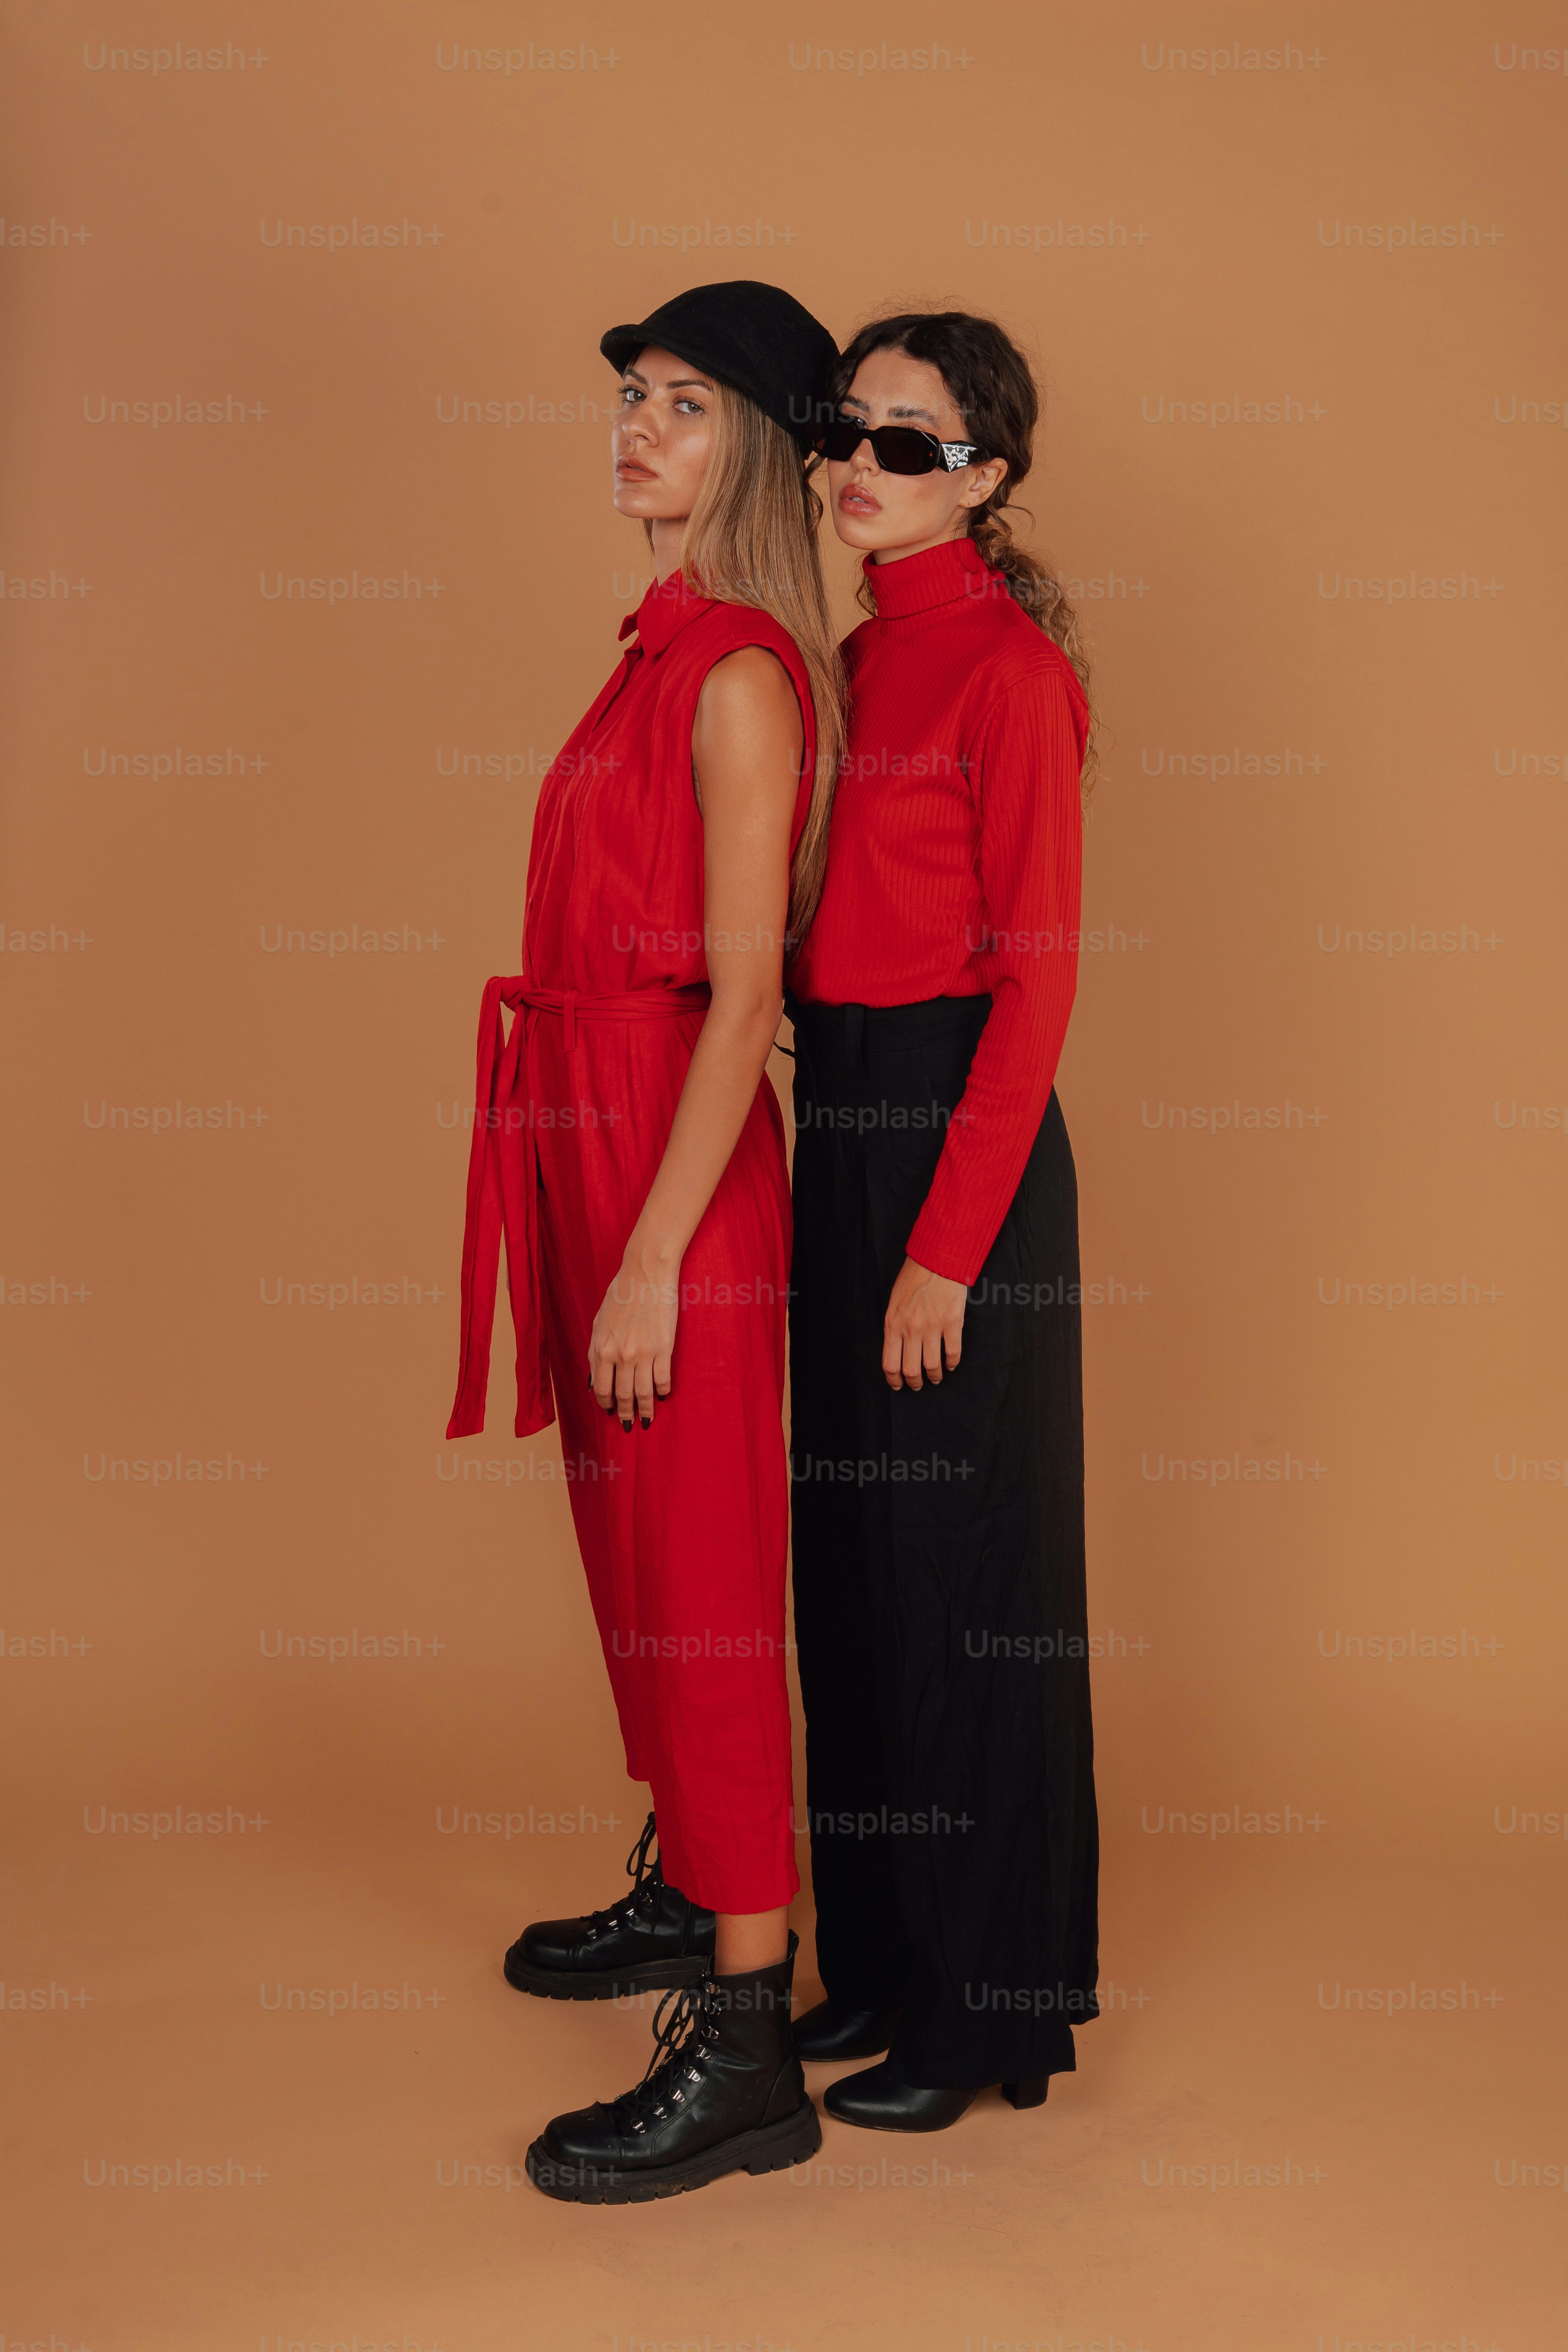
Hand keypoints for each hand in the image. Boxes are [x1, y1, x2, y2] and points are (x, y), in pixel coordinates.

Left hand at [589, 1246, 678, 1429]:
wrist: (645, 1276)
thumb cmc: (620, 1296)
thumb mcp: (598, 1324)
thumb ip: (595, 1353)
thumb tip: (595, 1380)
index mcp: (601, 1350)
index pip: (601, 1388)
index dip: (605, 1404)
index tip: (610, 1412)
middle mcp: (621, 1356)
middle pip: (623, 1395)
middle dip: (625, 1413)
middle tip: (629, 1424)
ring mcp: (644, 1354)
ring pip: (643, 1392)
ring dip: (645, 1409)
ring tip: (647, 1420)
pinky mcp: (663, 1348)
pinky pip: (662, 1379)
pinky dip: (663, 1391)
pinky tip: (663, 1396)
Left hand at [882, 1256, 966, 1391]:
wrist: (936, 1259)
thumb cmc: (913, 1278)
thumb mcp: (894, 1302)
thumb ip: (895, 1326)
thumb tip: (898, 1350)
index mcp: (893, 1324)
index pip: (890, 1363)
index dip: (894, 1380)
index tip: (898, 1384)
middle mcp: (911, 1329)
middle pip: (911, 1370)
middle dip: (914, 1383)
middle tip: (918, 1385)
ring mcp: (933, 1327)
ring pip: (933, 1366)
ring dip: (935, 1376)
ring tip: (936, 1378)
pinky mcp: (953, 1323)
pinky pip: (953, 1353)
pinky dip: (952, 1363)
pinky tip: (951, 1364)